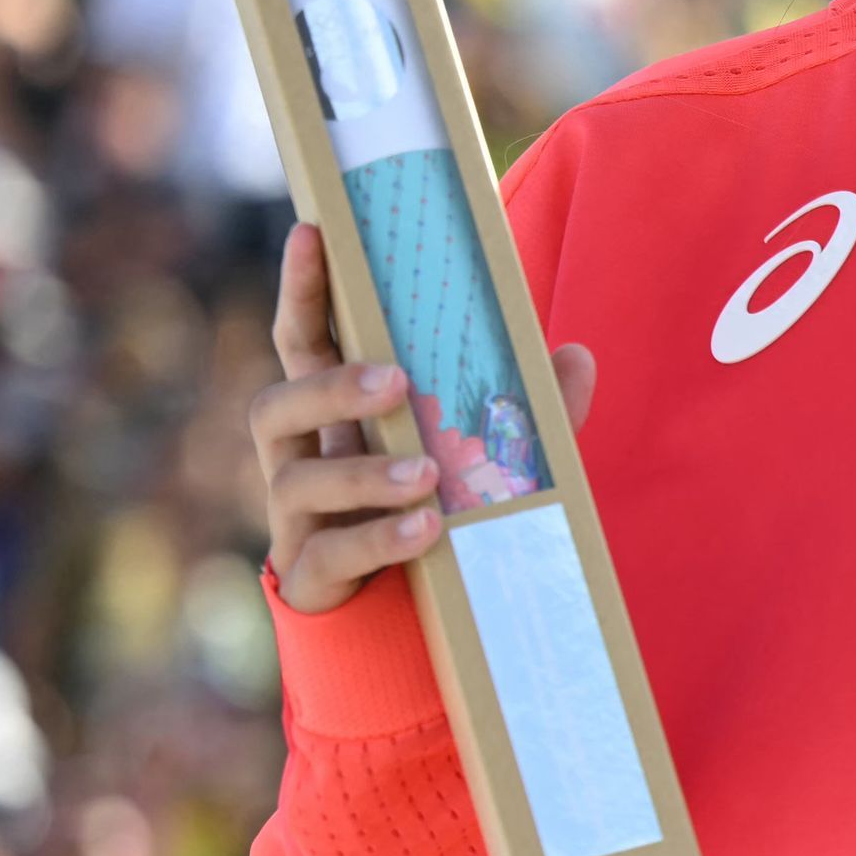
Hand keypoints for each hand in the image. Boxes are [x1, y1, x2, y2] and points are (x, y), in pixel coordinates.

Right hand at [254, 218, 595, 616]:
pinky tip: (426, 529)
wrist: (419, 623)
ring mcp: (297, 520)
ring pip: (297, 480)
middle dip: (330, 388)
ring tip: (426, 473)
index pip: (305, 343)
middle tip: (394, 381)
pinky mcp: (311, 577)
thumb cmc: (443, 517)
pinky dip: (378, 539)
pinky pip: (329, 554)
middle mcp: (301, 458)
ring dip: (361, 471)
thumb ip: (532, 412)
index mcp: (335, 418)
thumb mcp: (494, 460)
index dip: (302, 290)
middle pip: (278, 404)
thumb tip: (577, 354)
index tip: (313, 232)